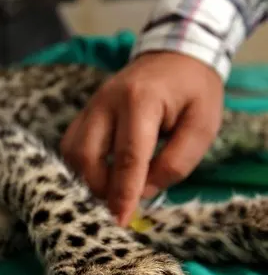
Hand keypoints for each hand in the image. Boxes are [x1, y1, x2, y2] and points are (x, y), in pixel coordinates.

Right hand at [61, 51, 223, 225]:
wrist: (174, 54)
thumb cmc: (194, 91)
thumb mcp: (203, 126)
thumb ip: (176, 162)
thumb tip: (144, 193)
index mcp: (141, 101)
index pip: (127, 156)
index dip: (123, 192)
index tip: (120, 221)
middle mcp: (106, 101)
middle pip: (87, 155)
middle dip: (99, 189)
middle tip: (117, 209)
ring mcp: (91, 105)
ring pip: (72, 151)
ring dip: (85, 180)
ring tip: (109, 195)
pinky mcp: (85, 112)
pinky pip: (70, 144)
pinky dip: (80, 167)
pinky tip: (98, 178)